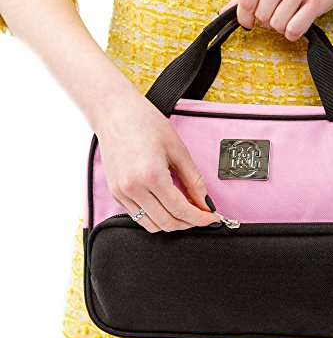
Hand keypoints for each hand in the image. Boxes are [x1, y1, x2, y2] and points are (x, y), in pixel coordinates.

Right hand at [92, 84, 220, 232]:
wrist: (115, 113)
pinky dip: (156, 218)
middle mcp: (133, 188)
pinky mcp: (115, 193)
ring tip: (186, 213)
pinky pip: (138, 217)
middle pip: (167, 223)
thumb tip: (205, 203)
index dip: (200, 218)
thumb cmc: (145, 123)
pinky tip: (167, 208)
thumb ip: (194, 180)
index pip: (181, 210)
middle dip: (188, 224)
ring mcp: (121, 193)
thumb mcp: (178, 150)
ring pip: (152, 225)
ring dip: (172, 224)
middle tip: (202, 216)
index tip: (211, 218)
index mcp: (151, 176)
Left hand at [218, 0, 332, 40]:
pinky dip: (294, 33)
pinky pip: (294, 30)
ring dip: (282, 27)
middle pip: (262, 17)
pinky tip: (300, 23)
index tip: (249, 23)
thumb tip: (224, 11)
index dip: (244, 19)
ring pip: (277, 25)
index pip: (245, 1)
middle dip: (268, 21)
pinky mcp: (318, 0)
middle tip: (279, 13)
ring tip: (291, 15)